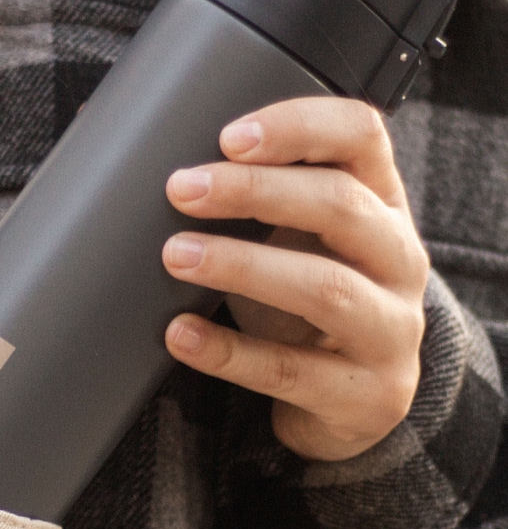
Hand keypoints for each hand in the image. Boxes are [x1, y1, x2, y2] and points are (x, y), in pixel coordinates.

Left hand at [161, 96, 428, 461]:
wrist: (350, 402)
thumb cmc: (305, 298)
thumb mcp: (296, 239)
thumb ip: (250, 195)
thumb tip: (129, 144)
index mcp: (383, 202)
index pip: (362, 136)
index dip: (300, 126)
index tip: (229, 136)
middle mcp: (400, 258)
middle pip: (341, 205)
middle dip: (255, 191)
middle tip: (181, 189)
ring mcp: (392, 329)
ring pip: (326, 288)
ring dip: (242, 266)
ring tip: (176, 256)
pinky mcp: (368, 394)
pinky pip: (292, 370)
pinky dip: (229, 352)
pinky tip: (180, 334)